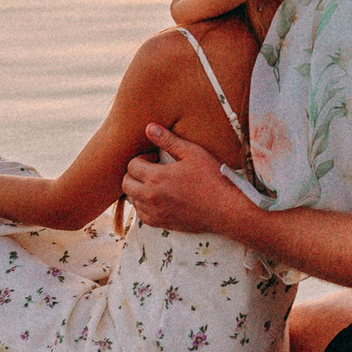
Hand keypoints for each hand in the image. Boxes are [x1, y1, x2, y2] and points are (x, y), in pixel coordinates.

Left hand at [122, 123, 249, 231]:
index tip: (155, 158)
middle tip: (152, 169)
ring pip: (132, 199)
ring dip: (138, 189)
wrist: (225, 209)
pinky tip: (159, 198)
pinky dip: (144, 205)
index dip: (141, 158)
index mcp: (157, 177)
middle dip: (134, 173)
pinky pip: (141, 215)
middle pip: (126, 183)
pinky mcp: (161, 224)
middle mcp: (151, 197)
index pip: (131, 166)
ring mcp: (155, 212)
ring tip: (156, 183)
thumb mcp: (192, 153)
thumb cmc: (212, 178)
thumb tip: (149, 127)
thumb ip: (168, 140)